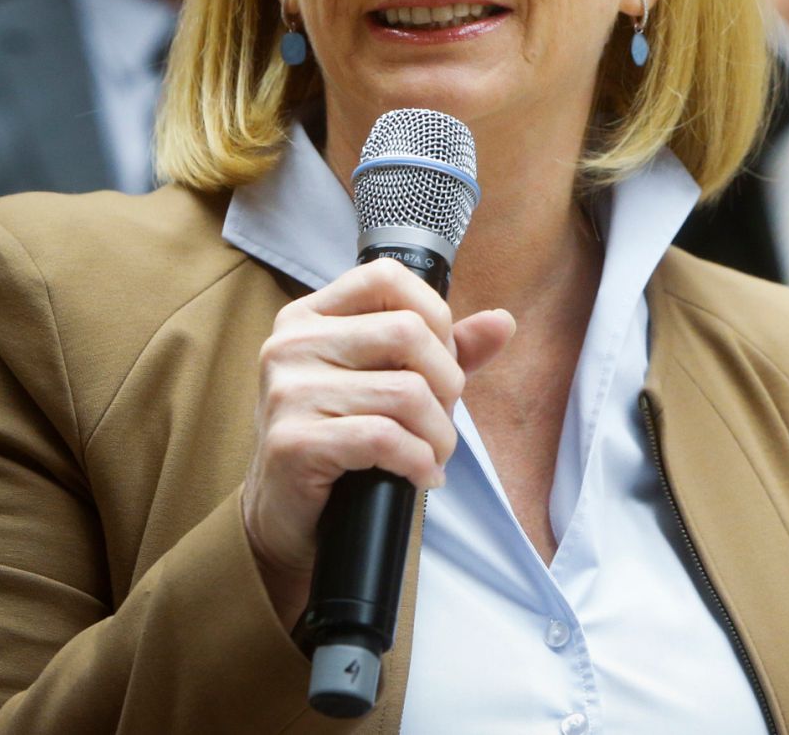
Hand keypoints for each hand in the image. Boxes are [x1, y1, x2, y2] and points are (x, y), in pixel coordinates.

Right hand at [241, 258, 514, 627]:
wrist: (289, 512)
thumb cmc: (345, 435)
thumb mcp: (394, 379)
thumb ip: (447, 349)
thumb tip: (501, 322)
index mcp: (311, 315)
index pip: (387, 277)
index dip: (434, 315)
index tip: (439, 360)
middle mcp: (292, 344)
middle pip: (408, 332)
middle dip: (447, 382)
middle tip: (441, 417)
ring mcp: (286, 392)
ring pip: (406, 392)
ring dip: (439, 433)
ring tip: (434, 453)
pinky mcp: (292, 441)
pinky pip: (384, 438)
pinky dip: (419, 461)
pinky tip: (421, 475)